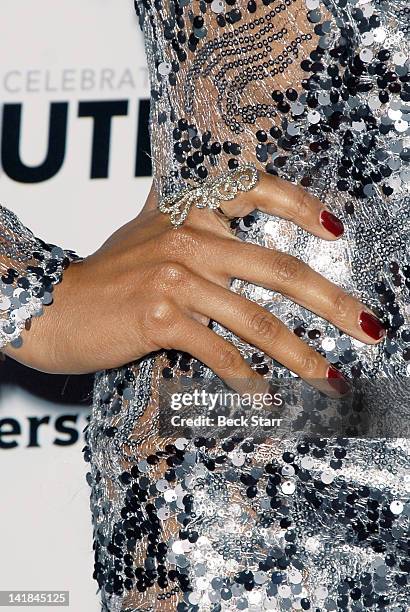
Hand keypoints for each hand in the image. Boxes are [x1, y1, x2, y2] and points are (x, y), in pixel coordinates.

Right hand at [4, 173, 385, 396]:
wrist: (48, 305)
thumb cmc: (104, 277)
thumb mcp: (148, 235)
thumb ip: (194, 231)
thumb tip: (247, 254)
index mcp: (187, 208)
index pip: (256, 188)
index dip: (302, 206)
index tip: (338, 229)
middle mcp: (186, 235)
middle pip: (278, 269)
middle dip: (333, 303)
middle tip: (370, 329)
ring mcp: (174, 276)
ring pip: (256, 320)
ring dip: (302, 356)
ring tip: (332, 380)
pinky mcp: (160, 317)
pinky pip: (220, 351)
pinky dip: (248, 378)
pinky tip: (267, 397)